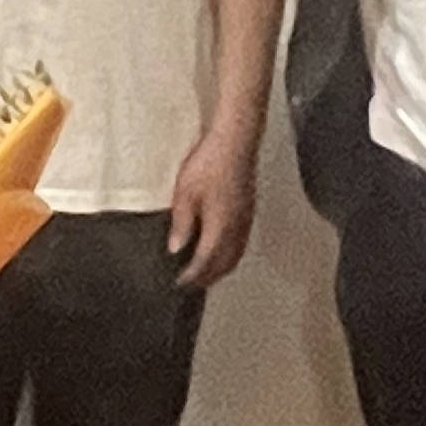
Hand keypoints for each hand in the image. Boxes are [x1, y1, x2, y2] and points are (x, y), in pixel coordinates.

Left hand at [168, 126, 258, 291]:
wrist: (236, 140)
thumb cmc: (210, 162)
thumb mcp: (185, 193)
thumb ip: (181, 224)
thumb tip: (176, 248)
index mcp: (220, 227)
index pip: (205, 262)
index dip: (192, 276)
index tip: (179, 283)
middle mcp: (237, 228)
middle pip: (224, 264)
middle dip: (208, 278)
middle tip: (191, 285)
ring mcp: (246, 219)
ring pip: (236, 255)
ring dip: (221, 269)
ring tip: (206, 273)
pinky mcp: (249, 210)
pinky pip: (242, 243)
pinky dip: (230, 255)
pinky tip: (222, 250)